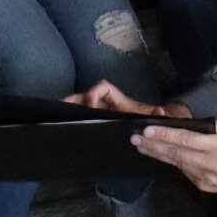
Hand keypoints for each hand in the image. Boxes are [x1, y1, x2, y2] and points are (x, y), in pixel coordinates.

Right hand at [70, 81, 187, 118]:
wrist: (152, 124)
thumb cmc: (148, 118)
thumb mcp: (150, 117)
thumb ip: (154, 115)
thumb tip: (161, 112)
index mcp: (116, 101)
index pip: (102, 88)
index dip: (94, 94)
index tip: (91, 107)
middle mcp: (105, 104)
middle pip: (84, 96)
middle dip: (72, 101)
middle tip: (60, 111)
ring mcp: (99, 112)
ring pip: (80, 106)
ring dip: (68, 109)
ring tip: (55, 120)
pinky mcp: (96, 122)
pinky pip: (81, 117)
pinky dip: (71, 119)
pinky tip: (62, 128)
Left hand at [133, 118, 216, 194]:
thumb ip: (206, 127)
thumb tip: (180, 126)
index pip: (186, 139)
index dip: (165, 135)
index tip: (147, 131)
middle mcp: (212, 164)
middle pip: (177, 154)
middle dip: (153, 146)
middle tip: (135, 139)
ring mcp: (207, 178)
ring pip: (177, 164)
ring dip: (158, 155)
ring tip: (141, 147)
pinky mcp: (204, 187)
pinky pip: (184, 172)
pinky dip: (173, 163)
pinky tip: (161, 155)